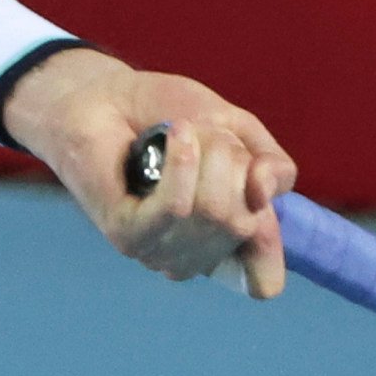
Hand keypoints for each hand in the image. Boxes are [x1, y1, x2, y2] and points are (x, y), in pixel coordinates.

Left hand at [2, 49, 296, 297]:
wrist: (103, 94)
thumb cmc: (169, 114)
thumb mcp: (239, 131)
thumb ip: (273, 165)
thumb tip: (265, 197)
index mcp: (224, 241)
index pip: (263, 281)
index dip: (268, 243)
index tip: (255, 190)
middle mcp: (194, 257)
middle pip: (245, 223)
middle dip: (234, 160)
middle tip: (201, 132)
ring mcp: (159, 251)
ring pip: (214, 212)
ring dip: (208, 153)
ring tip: (180, 129)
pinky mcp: (127, 236)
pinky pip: (176, 208)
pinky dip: (182, 165)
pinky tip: (175, 135)